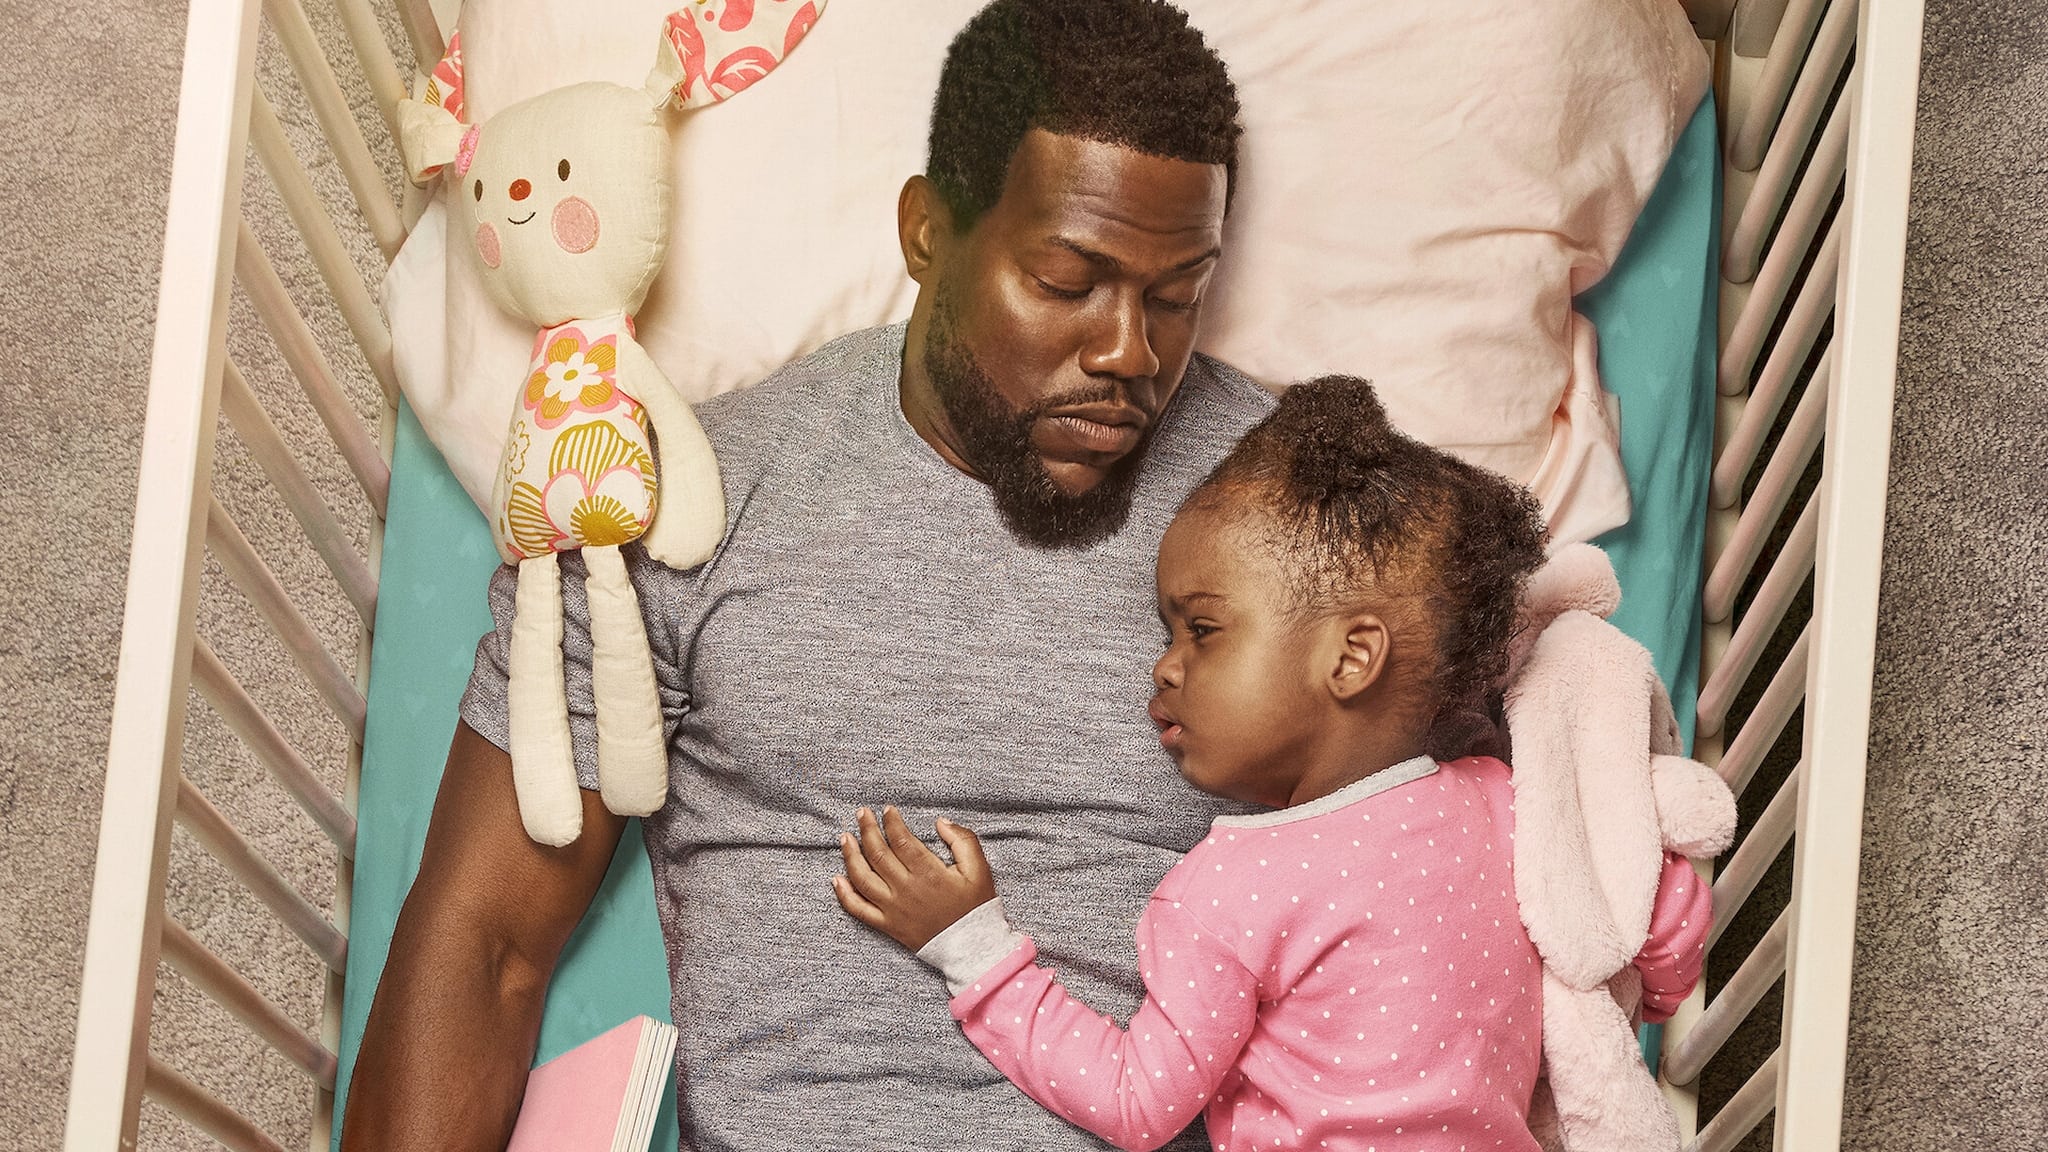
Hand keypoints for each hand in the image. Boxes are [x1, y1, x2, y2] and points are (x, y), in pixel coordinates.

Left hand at [833, 806, 996, 951]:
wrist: (971, 947)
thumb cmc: (975, 907)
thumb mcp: (980, 869)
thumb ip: (963, 840)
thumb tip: (940, 822)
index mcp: (928, 873)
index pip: (901, 840)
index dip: (892, 822)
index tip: (888, 810)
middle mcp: (906, 890)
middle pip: (878, 854)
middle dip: (867, 829)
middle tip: (862, 814)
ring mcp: (893, 909)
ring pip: (863, 878)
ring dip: (850, 855)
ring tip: (845, 838)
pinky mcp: (887, 925)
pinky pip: (859, 910)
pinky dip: (844, 895)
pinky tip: (837, 879)